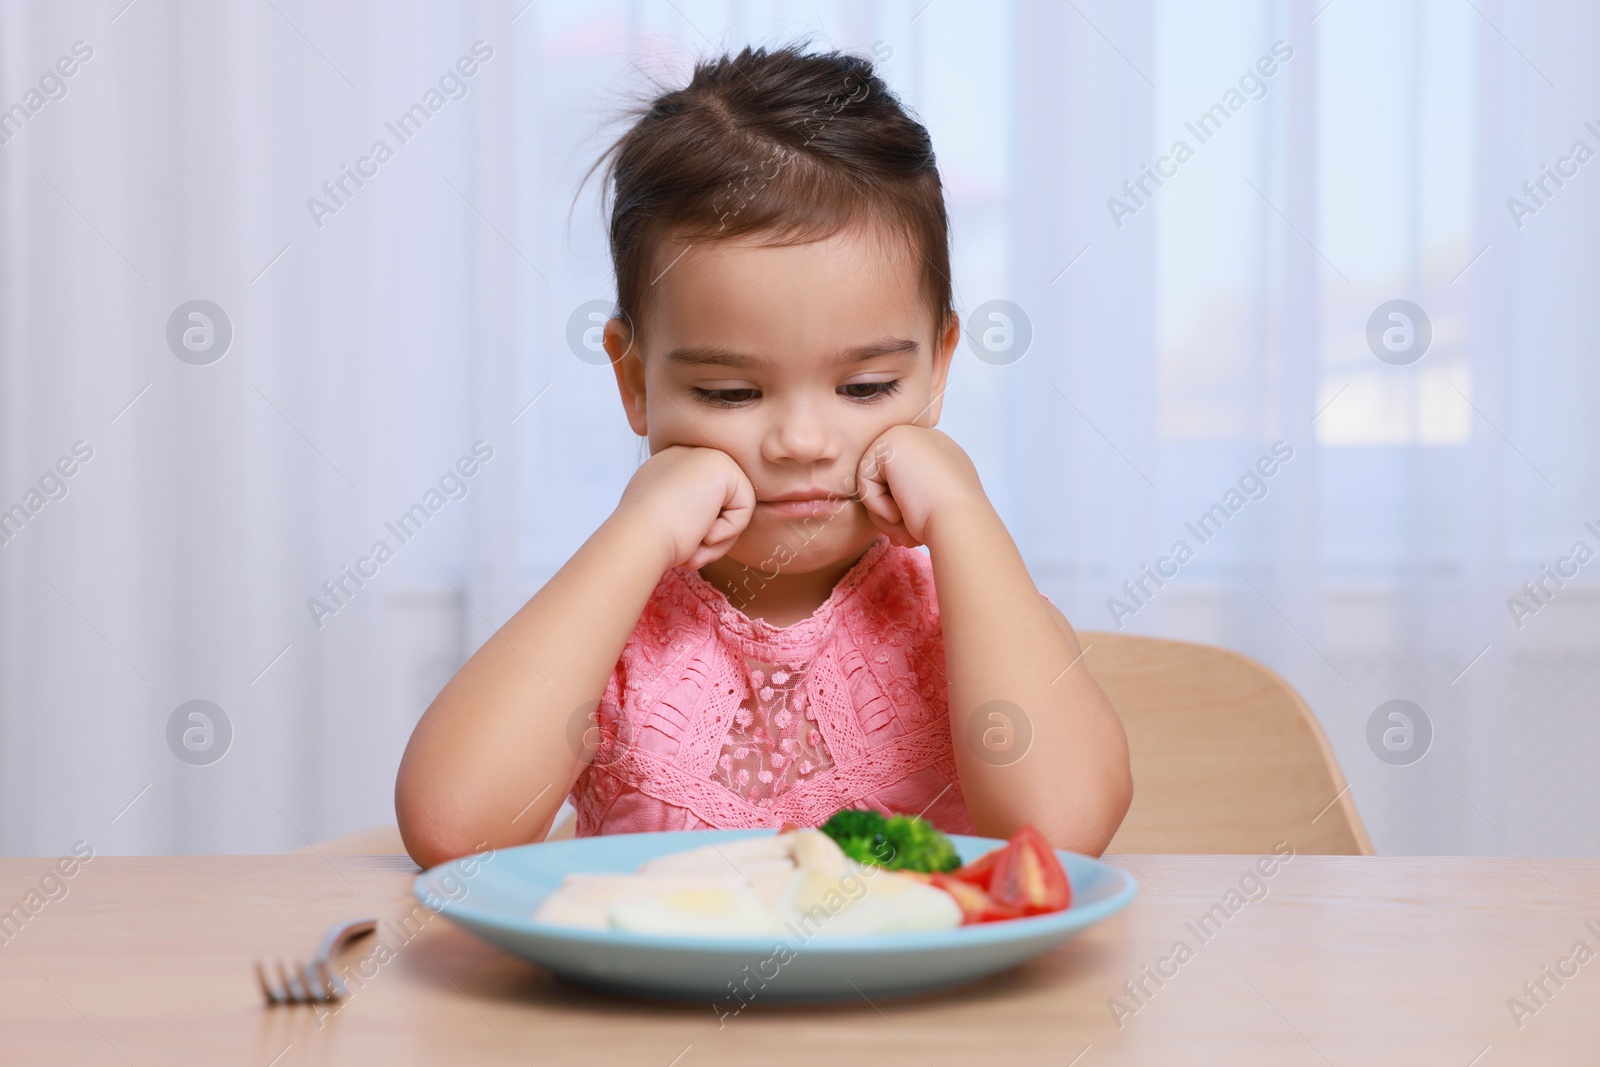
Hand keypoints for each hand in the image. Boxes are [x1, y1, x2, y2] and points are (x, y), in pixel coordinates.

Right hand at [614, 444, 754, 570]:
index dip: (697, 530)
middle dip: (713, 533)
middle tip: (692, 548)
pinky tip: (703, 532)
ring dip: (720, 537)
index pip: (702, 501)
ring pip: (735, 506)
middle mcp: (685, 455)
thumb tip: (709, 527)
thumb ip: (683, 513)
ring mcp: (703, 456)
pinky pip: (745, 507)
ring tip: (695, 542)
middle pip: (722, 502)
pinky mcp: (722, 466)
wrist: (638, 540)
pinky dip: (729, 530)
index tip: (676, 541)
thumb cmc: (647, 541)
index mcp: (666, 467)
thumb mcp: (662, 521)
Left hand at [854, 425, 986, 548]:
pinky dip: (876, 504)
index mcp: (940, 452)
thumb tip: (893, 510)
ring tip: (904, 528)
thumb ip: (913, 497)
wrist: (960, 524)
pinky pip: (864, 479)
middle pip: (885, 478)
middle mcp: (925, 438)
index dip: (900, 508)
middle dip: (888, 510)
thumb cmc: (949, 524)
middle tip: (905, 535)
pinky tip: (898, 513)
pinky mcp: (891, 442)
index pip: (902, 478)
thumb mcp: (932, 505)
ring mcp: (909, 436)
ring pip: (873, 479)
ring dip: (883, 512)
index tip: (910, 533)